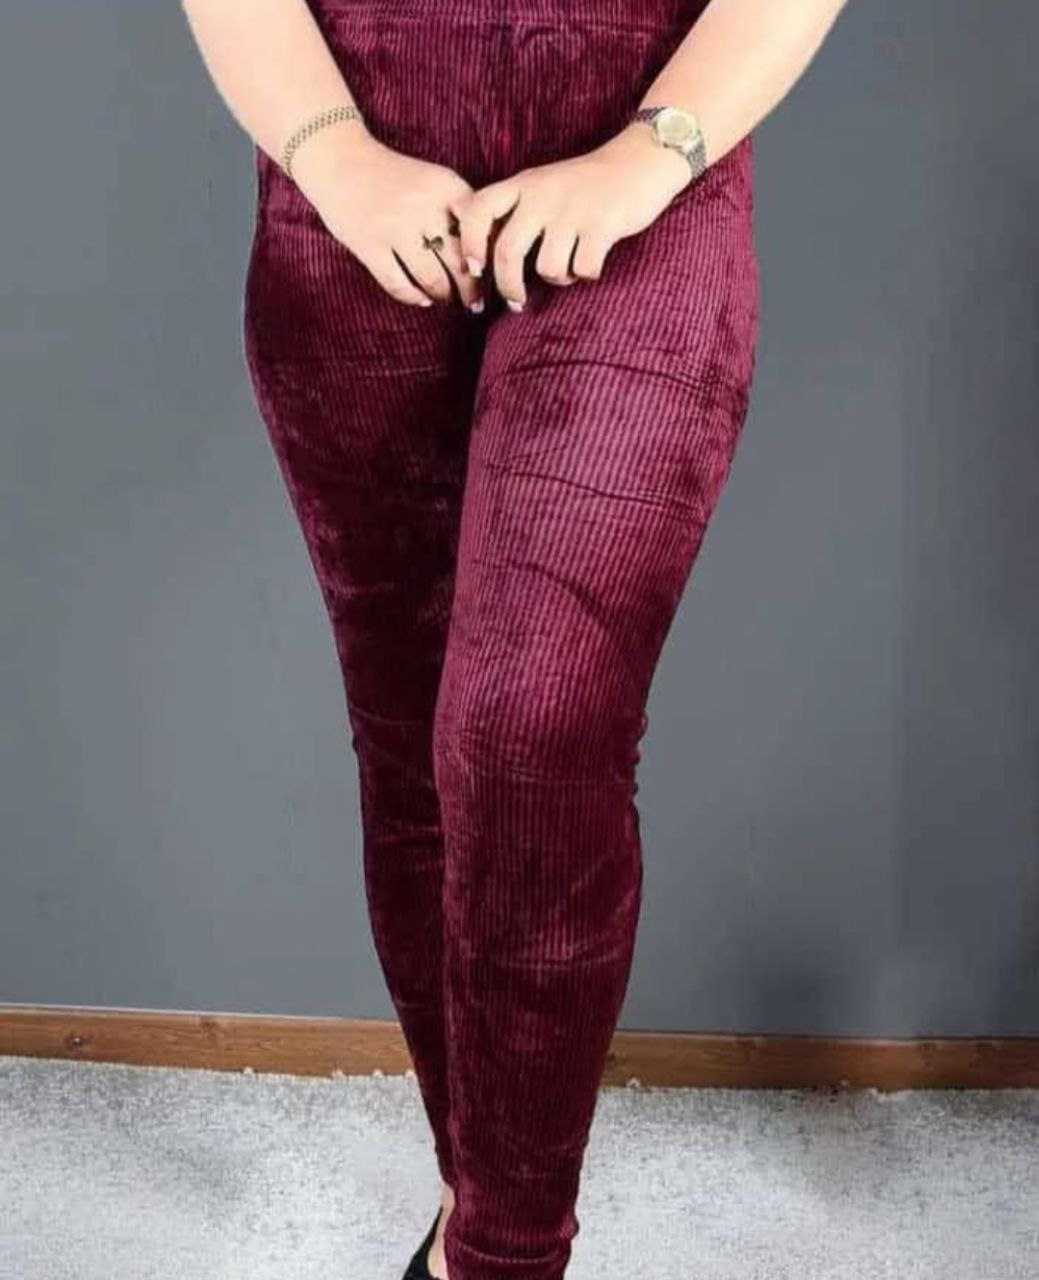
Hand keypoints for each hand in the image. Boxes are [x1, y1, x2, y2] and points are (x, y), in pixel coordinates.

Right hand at [291, 125, 483, 310]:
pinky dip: (413, 296)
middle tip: (476, 304)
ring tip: (447, 300)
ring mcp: (395, 227)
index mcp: (446, 187)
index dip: (490, 260)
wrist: (340, 159)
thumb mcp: (434, 181)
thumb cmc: (396, 177)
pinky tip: (421, 298)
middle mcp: (424, 207)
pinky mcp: (369, 245)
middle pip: (460, 261)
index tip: (493, 276)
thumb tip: (491, 252)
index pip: (481, 231)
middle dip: (471, 289)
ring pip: (431, 278)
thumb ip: (459, 209)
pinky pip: (398, 284)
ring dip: (443, 295)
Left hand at [448, 121, 692, 309]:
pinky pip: (583, 269)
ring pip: (547, 267)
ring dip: (559, 278)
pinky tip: (592, 261)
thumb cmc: (586, 185)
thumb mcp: (543, 184)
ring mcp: (572, 209)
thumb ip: (514, 209)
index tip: (475, 269)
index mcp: (524, 184)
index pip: (479, 210)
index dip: (469, 243)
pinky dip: (587, 274)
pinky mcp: (603, 224)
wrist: (641, 160)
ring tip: (570, 267)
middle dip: (508, 286)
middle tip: (516, 302)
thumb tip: (479, 251)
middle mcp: (543, 195)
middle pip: (507, 251)